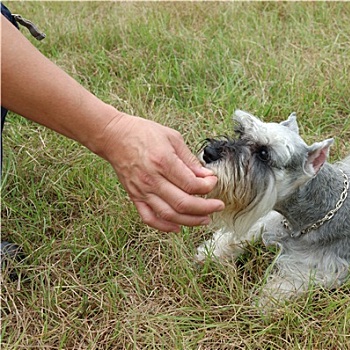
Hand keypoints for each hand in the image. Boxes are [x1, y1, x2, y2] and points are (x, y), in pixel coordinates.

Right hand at [98, 113, 224, 231]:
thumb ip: (190, 159)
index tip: (213, 182)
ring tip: (205, 219)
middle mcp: (152, 179)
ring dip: (190, 220)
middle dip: (206, 208)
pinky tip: (178, 227)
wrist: (114, 136)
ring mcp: (142, 190)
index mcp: (164, 162)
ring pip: (169, 214)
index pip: (192, 184)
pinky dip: (164, 226)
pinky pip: (149, 218)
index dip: (208, 187)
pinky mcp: (134, 197)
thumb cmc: (143, 133)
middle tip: (217, 206)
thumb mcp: (172, 138)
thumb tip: (206, 175)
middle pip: (184, 204)